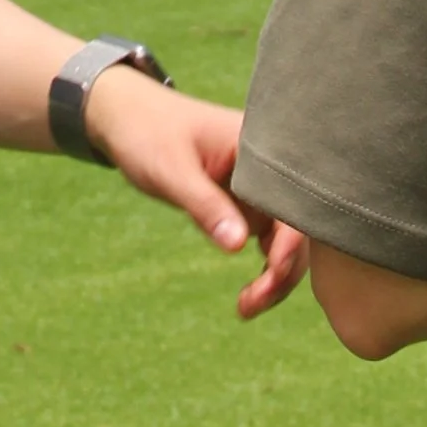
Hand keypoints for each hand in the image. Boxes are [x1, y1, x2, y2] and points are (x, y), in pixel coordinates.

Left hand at [78, 73, 309, 318]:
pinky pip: (270, 238)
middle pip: (300, 223)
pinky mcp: (250, 202)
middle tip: (251, 304)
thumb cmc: (148, 134)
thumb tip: (239, 247)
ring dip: (277, 275)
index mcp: (262, 146)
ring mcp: (263, 186)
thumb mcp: (171, 171)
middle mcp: (272, 167)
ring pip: (289, 237)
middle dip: (285, 269)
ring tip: (246, 307)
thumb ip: (205, 206)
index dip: (292, 241)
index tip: (270, 276)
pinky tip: (249, 295)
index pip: (295, 199)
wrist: (127, 119)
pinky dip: (266, 268)